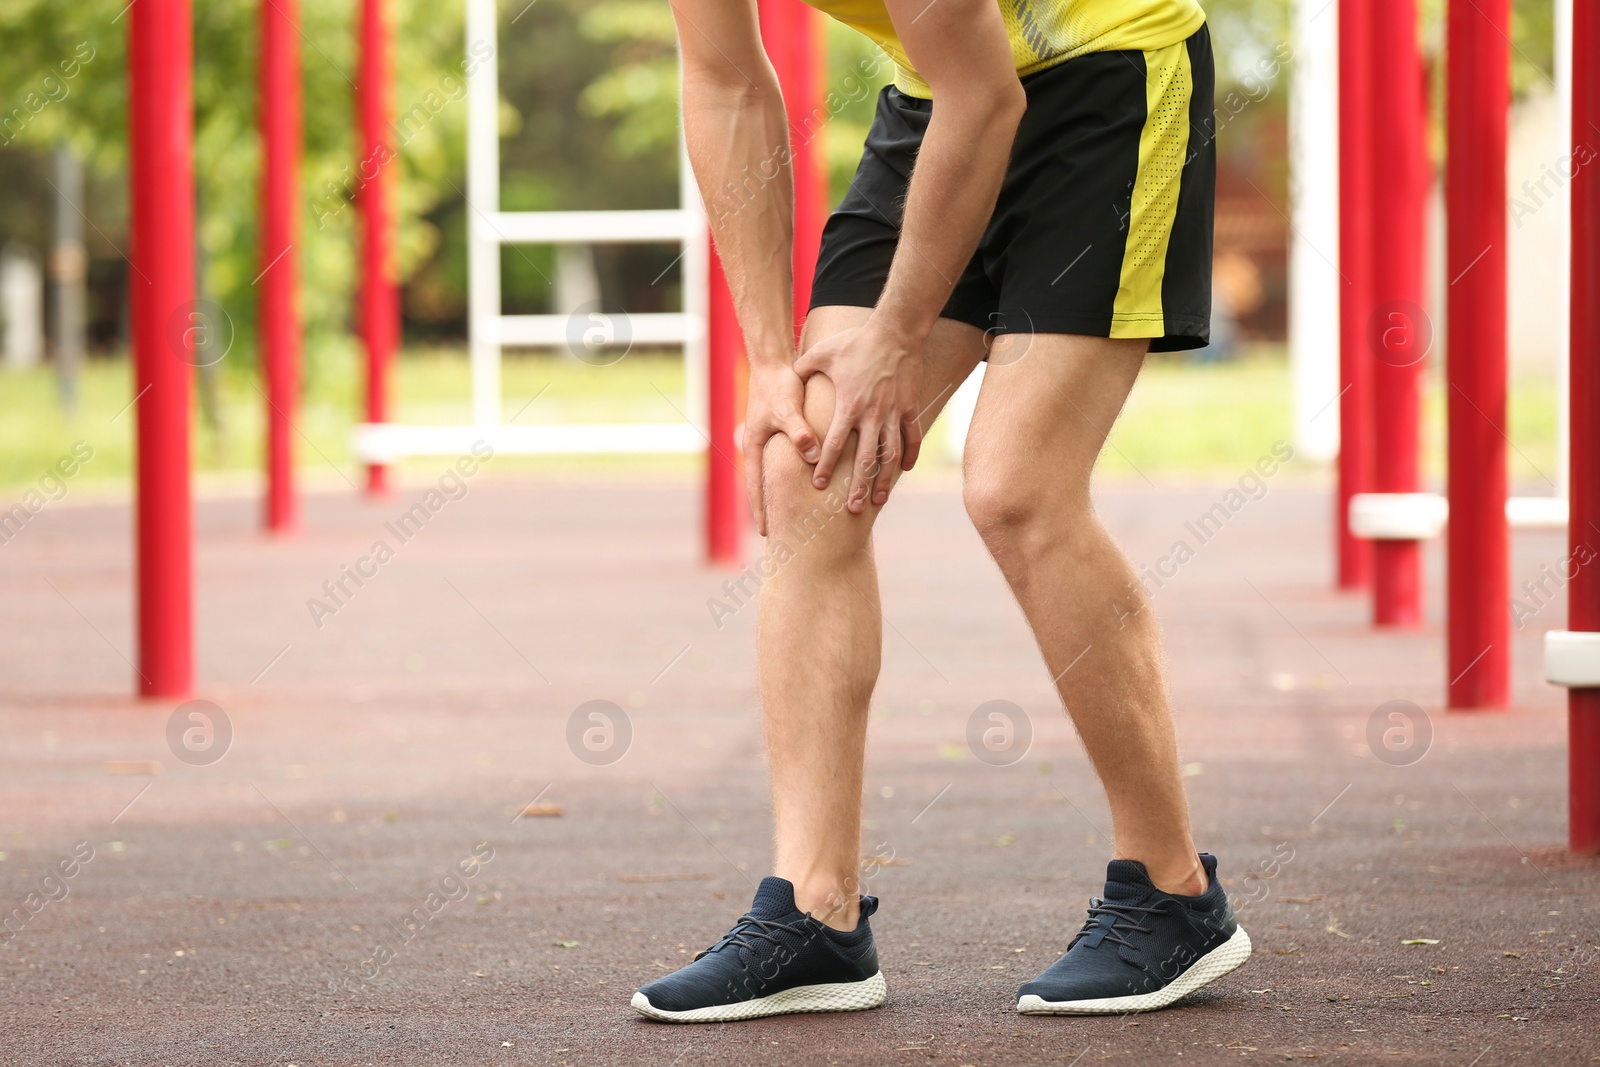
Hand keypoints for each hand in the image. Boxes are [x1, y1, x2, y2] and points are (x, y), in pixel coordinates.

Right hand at [742, 360, 820, 536]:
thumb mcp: (787, 409)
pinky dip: (798, 476)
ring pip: (779, 476)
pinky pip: (791, 461)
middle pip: (765, 486)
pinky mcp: (785, 434)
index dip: (761, 511)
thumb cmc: (778, 386)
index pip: (756, 487)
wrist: (775, 363)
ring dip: (785, 495)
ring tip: (797, 518)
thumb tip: (813, 457)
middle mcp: (762, 448)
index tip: (765, 534)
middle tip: (781, 536)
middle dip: (772, 510)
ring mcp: (772, 442)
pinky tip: (811, 486)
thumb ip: (800, 432)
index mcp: (755, 447)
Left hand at [792, 317, 922, 513]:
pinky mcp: (910, 407)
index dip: (825, 466)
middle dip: (857, 486)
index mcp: (849, 406)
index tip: (818, 485)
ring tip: (877, 501)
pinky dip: (909, 456)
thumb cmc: (856, 341)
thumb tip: (786, 375)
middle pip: (864, 460)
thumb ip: (802, 368)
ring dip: (884, 480)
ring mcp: (894, 413)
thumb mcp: (822, 352)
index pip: (834, 445)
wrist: (896, 332)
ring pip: (890, 455)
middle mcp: (872, 415)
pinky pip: (911, 438)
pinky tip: (903, 471)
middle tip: (850, 509)